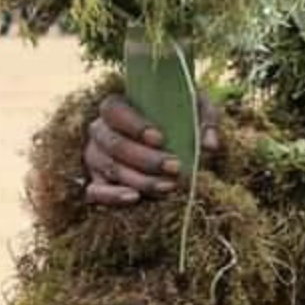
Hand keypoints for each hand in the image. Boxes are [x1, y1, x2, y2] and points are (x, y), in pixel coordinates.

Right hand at [82, 92, 220, 204]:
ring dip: (140, 179)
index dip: (134, 125)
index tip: (160, 138)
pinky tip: (135, 198)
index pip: (114, 110)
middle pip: (114, 144)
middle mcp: (100, 130)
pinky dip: (112, 196)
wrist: (167, 142)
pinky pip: (95, 191)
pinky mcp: (96, 181)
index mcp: (116, 106)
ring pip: (110, 168)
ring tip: (168, 186)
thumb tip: (209, 146)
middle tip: (175, 167)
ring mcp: (95, 157)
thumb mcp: (194, 110)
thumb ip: (205, 121)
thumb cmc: (178, 118)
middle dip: (145, 159)